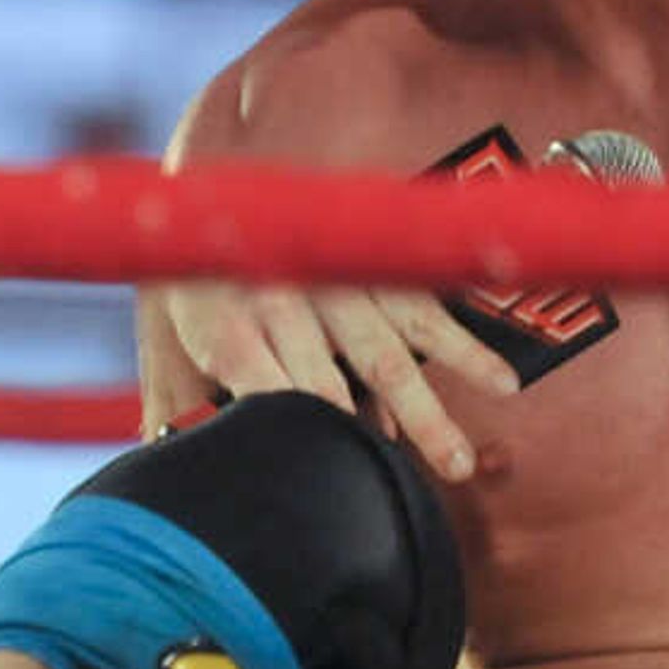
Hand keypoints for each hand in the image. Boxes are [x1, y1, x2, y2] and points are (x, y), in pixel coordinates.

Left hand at [147, 280, 517, 480]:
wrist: (231, 182)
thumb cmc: (198, 279)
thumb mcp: (166, 336)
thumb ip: (172, 401)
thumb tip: (166, 462)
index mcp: (226, 318)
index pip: (257, 378)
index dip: (285, 420)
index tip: (315, 469)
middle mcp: (287, 297)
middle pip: (329, 376)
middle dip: (362, 434)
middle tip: (397, 486)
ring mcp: (340, 283)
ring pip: (388, 352)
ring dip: (426, 410)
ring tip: (460, 463)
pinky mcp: (379, 270)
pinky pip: (428, 312)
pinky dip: (468, 347)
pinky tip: (502, 385)